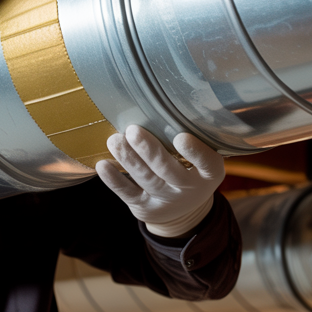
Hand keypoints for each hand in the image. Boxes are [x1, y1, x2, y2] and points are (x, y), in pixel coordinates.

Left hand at [96, 125, 224, 237]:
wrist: (184, 210)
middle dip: (149, 151)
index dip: (195, 152)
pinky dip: (114, 180)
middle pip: (168, 170)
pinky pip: (128, 193)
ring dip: (128, 159)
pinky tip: (103, 165)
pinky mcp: (145, 207)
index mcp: (209, 174)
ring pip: (145, 178)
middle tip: (133, 131)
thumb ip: (193, 137)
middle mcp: (189, 189)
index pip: (207, 163)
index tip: (181, 136)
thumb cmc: (192, 170)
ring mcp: (166, 200)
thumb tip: (165, 100)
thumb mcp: (203, 160)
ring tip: (114, 140)